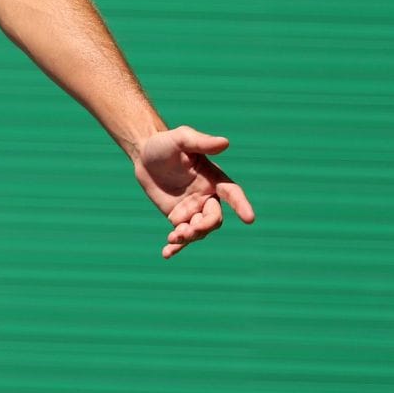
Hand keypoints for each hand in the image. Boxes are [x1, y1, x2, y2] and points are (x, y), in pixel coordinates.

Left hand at [133, 126, 254, 259]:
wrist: (144, 155)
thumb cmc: (165, 143)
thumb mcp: (181, 138)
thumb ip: (201, 142)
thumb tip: (225, 143)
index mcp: (214, 178)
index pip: (232, 193)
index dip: (242, 205)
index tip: (249, 219)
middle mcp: (207, 197)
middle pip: (215, 218)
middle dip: (206, 226)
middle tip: (190, 228)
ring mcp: (193, 209)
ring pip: (199, 230)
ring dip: (190, 236)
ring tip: (173, 237)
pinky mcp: (178, 218)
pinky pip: (181, 235)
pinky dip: (176, 246)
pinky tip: (166, 253)